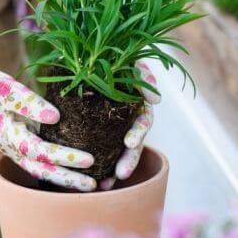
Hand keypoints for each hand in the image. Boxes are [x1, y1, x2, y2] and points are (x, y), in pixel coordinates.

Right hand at [0, 53, 96, 191]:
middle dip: (67, 179)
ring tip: (87, 184)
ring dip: (61, 177)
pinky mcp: (14, 142)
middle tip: (94, 185)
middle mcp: (8, 147)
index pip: (40, 151)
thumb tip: (56, 117)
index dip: (64, 157)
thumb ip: (30, 103)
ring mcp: (10, 147)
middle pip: (40, 170)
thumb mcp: (7, 87)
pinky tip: (70, 169)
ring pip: (37, 169)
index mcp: (6, 134)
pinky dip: (52, 167)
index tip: (89, 160)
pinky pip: (35, 160)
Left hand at [100, 61, 157, 189]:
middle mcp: (126, 116)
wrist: (80, 52)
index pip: (143, 121)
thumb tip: (157, 102)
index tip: (129, 141)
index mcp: (135, 102)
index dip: (138, 132)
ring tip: (106, 185)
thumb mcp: (126, 59)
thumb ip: (142, 73)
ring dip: (114, 168)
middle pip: (132, 143)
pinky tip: (92, 179)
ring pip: (117, 151)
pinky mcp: (94, 129)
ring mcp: (111, 125)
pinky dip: (98, 165)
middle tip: (120, 174)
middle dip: (128, 159)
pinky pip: (99, 150)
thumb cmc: (105, 53)